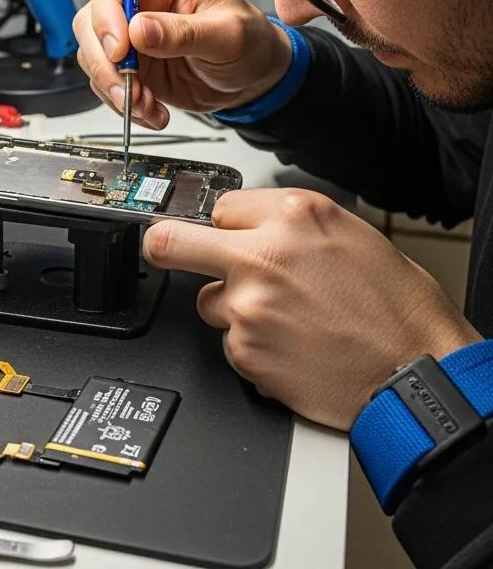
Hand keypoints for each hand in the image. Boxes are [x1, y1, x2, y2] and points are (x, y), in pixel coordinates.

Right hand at [74, 0, 291, 128]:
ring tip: (146, 105)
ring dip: (114, 86)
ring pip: (93, 54)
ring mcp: (128, 33)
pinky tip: (151, 110)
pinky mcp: (127, 63)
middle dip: (104, 59)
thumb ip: (185, 32)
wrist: (251, 77)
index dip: (107, 10)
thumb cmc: (248, 40)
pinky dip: (123, 103)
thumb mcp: (228, 34)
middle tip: (128, 86)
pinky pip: (106, 82)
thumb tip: (140, 29)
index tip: (119, 47)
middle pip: (91, 18)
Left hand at [145, 188, 481, 429]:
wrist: (417, 372)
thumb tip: (247, 223)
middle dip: (163, 248)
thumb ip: (288, 223)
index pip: (220, 207)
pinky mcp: (244, 351)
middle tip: (162, 252)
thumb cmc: (396, 308)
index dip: (225, 225)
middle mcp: (263, 255)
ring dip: (233, 309)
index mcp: (293, 216)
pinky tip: (291, 347)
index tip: (219, 234)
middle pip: (169, 242)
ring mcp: (247, 306)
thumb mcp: (349, 233)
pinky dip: (252, 347)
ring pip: (208, 302)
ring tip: (285, 320)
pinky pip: (229, 343)